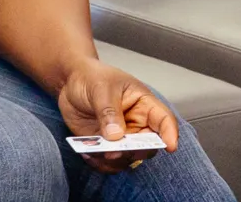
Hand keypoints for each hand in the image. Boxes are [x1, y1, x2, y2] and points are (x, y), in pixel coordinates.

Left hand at [58, 60, 181, 173]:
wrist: (70, 83)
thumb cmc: (92, 78)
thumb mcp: (101, 89)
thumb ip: (109, 112)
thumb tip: (116, 135)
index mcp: (143, 104)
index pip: (164, 120)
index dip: (170, 134)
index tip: (170, 147)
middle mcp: (136, 123)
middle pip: (147, 145)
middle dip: (135, 152)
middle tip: (114, 151)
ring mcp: (121, 137)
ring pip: (128, 158)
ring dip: (115, 160)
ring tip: (96, 152)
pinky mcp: (106, 146)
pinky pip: (110, 163)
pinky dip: (100, 163)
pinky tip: (87, 153)